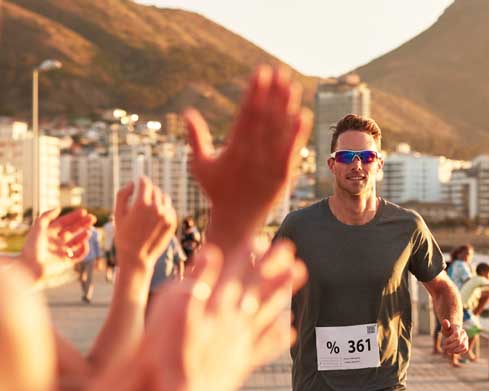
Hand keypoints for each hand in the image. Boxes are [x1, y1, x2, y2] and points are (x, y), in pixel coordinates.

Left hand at [19, 208, 94, 282]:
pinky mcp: (65, 261)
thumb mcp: (38, 227)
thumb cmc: (32, 247)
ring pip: (77, 242)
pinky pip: (78, 255)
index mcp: (49, 232)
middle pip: (73, 230)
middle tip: (93, 218)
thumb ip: (47, 215)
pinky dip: (83, 249)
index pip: (64, 222)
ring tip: (89, 230)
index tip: (84, 211)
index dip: (74, 216)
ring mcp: (61, 251)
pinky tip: (85, 243)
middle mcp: (56, 241)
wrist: (30, 267)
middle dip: (83, 224)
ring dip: (84, 236)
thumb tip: (59, 208)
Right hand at [113, 177, 177, 269]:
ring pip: (164, 198)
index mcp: (142, 204)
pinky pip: (170, 208)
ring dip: (157, 199)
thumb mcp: (118, 214)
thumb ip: (122, 194)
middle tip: (141, 200)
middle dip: (148, 192)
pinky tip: (154, 218)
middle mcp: (157, 208)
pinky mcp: (173, 222)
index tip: (139, 182)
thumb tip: (133, 183)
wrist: (137, 257)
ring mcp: (167, 215)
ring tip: (148, 209)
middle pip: (155, 190)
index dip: (141, 181)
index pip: (145, 183)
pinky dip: (163, 209)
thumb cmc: (124, 235)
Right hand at [143, 240, 307, 390]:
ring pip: (268, 314)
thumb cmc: (167, 356)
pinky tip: (289, 330)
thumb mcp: (172, 314)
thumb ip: (194, 282)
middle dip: (275, 270)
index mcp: (217, 310)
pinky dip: (278, 337)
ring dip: (282, 294)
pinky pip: (265, 347)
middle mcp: (234, 325)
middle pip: (259, 291)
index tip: (263, 238)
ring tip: (298, 279)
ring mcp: (240, 345)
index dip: (250, 256)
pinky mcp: (241, 364)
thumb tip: (209, 252)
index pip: (237, 275)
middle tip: (294, 252)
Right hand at [185, 65, 312, 247]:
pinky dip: (297, 134)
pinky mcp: (282, 175)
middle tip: (279, 70)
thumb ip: (196, 138)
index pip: (245, 114)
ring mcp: (268, 166)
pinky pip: (291, 151)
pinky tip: (302, 114)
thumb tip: (186, 112)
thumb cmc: (216, 191)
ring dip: (286, 106)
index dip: (254, 92)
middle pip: (264, 118)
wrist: (236, 222)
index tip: (260, 72)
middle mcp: (252, 156)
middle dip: (272, 93)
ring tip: (291, 84)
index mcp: (233, 150)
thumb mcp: (201, 165)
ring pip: (279, 131)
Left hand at [439, 319, 468, 354]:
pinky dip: (459, 352)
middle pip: (459, 341)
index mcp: (458, 328)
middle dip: (451, 346)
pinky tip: (452, 352)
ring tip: (448, 351)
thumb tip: (444, 321)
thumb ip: (445, 325)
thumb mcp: (445, 327)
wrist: (453, 332)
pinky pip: (465, 349)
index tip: (445, 342)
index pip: (456, 335)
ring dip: (455, 350)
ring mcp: (466, 339)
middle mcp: (463, 333)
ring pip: (463, 346)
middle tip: (444, 349)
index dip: (450, 340)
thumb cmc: (448, 330)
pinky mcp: (467, 344)